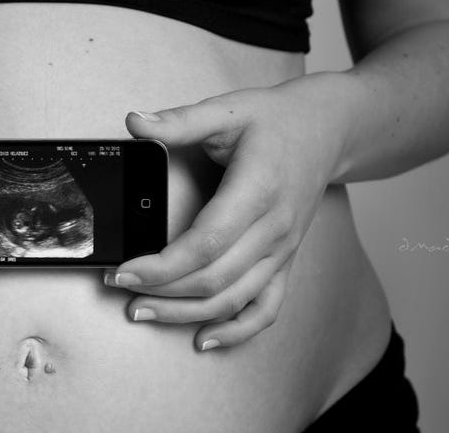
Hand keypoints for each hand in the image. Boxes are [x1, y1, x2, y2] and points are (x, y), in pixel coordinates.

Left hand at [106, 81, 345, 350]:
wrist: (328, 129)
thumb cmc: (276, 120)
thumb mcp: (227, 110)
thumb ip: (179, 121)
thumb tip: (134, 122)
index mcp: (257, 190)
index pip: (207, 242)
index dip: (162, 265)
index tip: (124, 271)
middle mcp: (274, 228)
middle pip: (215, 279)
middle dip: (162, 292)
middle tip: (120, 288)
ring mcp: (282, 249)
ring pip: (234, 299)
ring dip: (186, 314)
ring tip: (143, 313)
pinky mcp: (285, 261)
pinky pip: (266, 308)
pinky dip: (237, 331)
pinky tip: (204, 339)